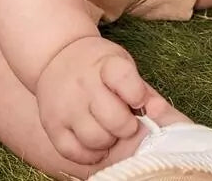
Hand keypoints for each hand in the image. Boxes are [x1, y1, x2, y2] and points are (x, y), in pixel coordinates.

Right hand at [35, 35, 148, 164]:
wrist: (58, 57)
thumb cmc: (99, 65)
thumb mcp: (122, 65)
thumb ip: (143, 89)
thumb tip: (159, 112)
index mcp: (105, 63)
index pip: (124, 79)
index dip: (137, 95)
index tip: (139, 101)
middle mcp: (83, 84)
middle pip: (114, 119)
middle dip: (126, 127)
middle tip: (126, 123)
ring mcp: (65, 106)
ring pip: (95, 139)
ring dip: (108, 142)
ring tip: (109, 131)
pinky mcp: (52, 124)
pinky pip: (73, 152)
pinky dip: (88, 154)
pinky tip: (95, 144)